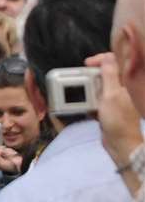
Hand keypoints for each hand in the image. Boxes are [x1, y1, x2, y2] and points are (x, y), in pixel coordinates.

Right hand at [87, 52, 143, 171]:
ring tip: (78, 96)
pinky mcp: (107, 110)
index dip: (100, 60)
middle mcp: (119, 89)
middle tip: (78, 82)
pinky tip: (84, 108)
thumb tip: (106, 57)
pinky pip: (95, 102)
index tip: (86, 64)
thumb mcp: (111, 94)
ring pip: (97, 88)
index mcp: (123, 82)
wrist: (120, 143)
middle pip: (103, 75)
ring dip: (87, 91)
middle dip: (89, 76)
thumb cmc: (117, 119)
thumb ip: (109, 75)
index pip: (113, 62)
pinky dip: (88, 103)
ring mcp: (113, 100)